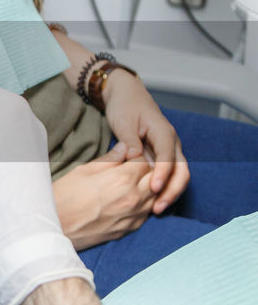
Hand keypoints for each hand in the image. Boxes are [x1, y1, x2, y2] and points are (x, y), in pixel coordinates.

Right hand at [53, 144, 155, 250]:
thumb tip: (124, 148)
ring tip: (130, 183)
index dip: (136, 156)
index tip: (126, 157)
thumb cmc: (65, 196)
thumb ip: (109, 159)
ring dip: (147, 188)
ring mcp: (133, 216)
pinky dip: (143, 204)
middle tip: (131, 168)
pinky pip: (146, 213)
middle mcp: (133, 198)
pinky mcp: (129, 229)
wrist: (56, 227)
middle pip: (155, 179)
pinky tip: (128, 200)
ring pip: (154, 197)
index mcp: (122, 179)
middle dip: (147, 171)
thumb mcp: (85, 170)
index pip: (145, 161)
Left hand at [103, 72, 189, 213]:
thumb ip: (130, 140)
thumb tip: (134, 157)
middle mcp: (171, 142)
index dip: (163, 173)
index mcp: (163, 131)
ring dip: (170, 192)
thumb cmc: (125, 106)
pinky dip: (164, 189)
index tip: (155, 188)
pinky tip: (152, 202)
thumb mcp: (123, 120)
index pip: (168, 155)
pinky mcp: (162, 156)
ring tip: (155, 210)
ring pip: (178, 174)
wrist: (126, 95)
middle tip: (157, 207)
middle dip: (172, 190)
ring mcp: (169, 150)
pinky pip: (168, 175)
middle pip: (181, 169)